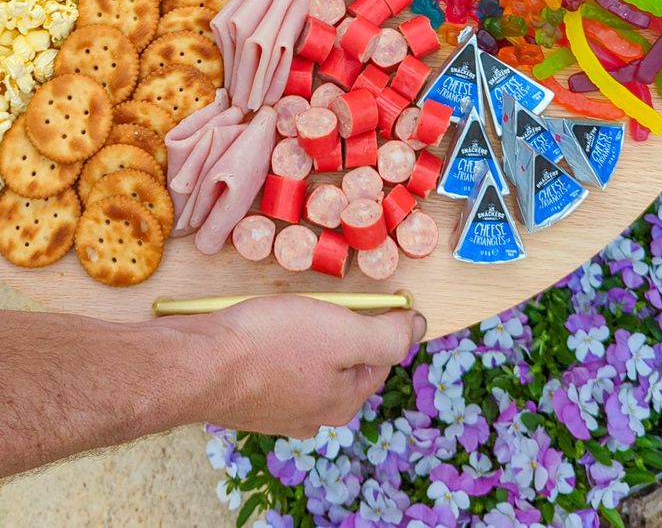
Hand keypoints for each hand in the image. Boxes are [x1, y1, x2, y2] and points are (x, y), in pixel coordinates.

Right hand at [175, 296, 424, 437]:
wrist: (197, 364)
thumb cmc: (270, 346)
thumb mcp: (343, 333)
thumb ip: (387, 335)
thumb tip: (417, 327)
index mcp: (342, 403)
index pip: (381, 356)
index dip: (377, 319)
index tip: (360, 294)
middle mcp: (312, 415)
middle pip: (343, 358)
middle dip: (335, 325)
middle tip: (317, 300)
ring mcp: (277, 409)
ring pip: (308, 358)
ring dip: (304, 329)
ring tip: (288, 309)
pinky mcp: (246, 396)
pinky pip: (275, 361)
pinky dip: (273, 339)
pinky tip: (261, 324)